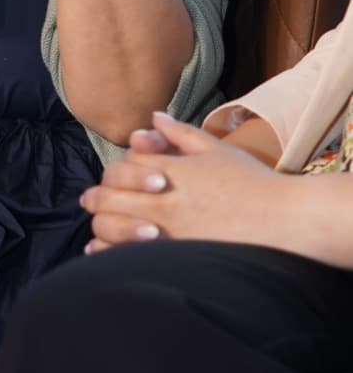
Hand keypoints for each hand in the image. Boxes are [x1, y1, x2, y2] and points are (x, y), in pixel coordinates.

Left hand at [80, 111, 286, 253]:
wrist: (282, 220)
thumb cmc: (252, 183)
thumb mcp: (216, 149)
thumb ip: (181, 134)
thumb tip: (154, 117)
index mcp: (172, 169)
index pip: (126, 165)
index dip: (118, 170)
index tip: (113, 178)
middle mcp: (164, 198)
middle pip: (111, 193)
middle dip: (96, 196)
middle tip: (89, 199)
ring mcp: (168, 229)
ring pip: (113, 225)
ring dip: (99, 223)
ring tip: (96, 224)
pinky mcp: (174, 255)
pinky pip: (129, 255)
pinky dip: (109, 253)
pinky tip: (101, 253)